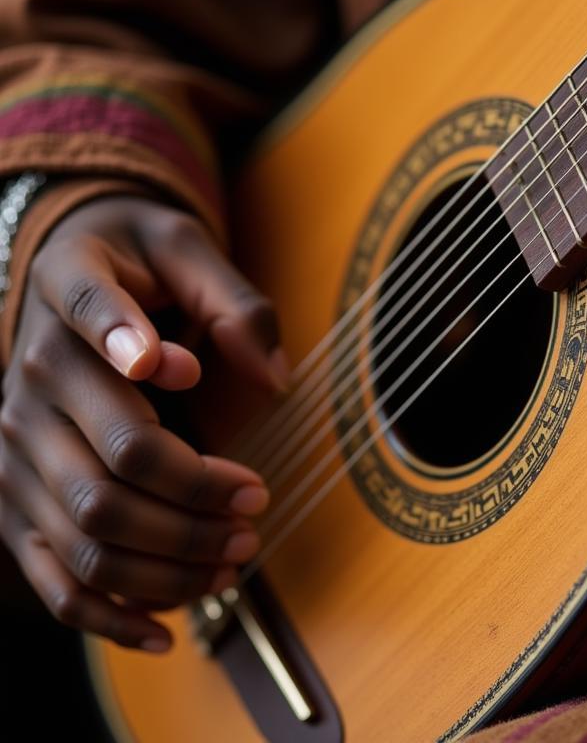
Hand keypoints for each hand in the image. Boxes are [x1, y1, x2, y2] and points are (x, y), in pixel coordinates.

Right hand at [0, 195, 288, 651]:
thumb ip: (235, 300)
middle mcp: (30, 374)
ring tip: (239, 554)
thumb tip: (273, 379)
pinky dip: (106, 610)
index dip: (127, 343)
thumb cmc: (139, 259)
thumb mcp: (187, 247)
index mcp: (67, 287)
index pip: (87, 314)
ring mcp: (16, 446)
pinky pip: (52, 572)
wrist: (71, 272)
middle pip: (116, 460)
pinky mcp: (19, 497)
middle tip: (259, 502)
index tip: (186, 369)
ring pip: (90, 527)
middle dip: (198, 494)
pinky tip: (167, 626)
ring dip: (172, 556)